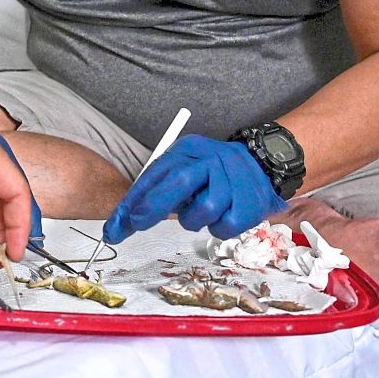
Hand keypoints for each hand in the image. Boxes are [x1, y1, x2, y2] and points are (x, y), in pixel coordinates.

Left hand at [102, 133, 286, 243]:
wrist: (262, 166)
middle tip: (136, 224)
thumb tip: (117, 227)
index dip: (134, 199)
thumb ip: (151, 196)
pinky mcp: (250, 202)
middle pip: (179, 181)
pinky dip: (218, 228)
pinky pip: (224, 226)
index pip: (156, 172)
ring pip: (203, 209)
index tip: (117, 225)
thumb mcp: (181, 172)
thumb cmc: (210, 176)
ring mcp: (233, 180)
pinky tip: (224, 215)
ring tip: (201, 212)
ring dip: (194, 220)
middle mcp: (211, 159)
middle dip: (153, 206)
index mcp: (189, 150)